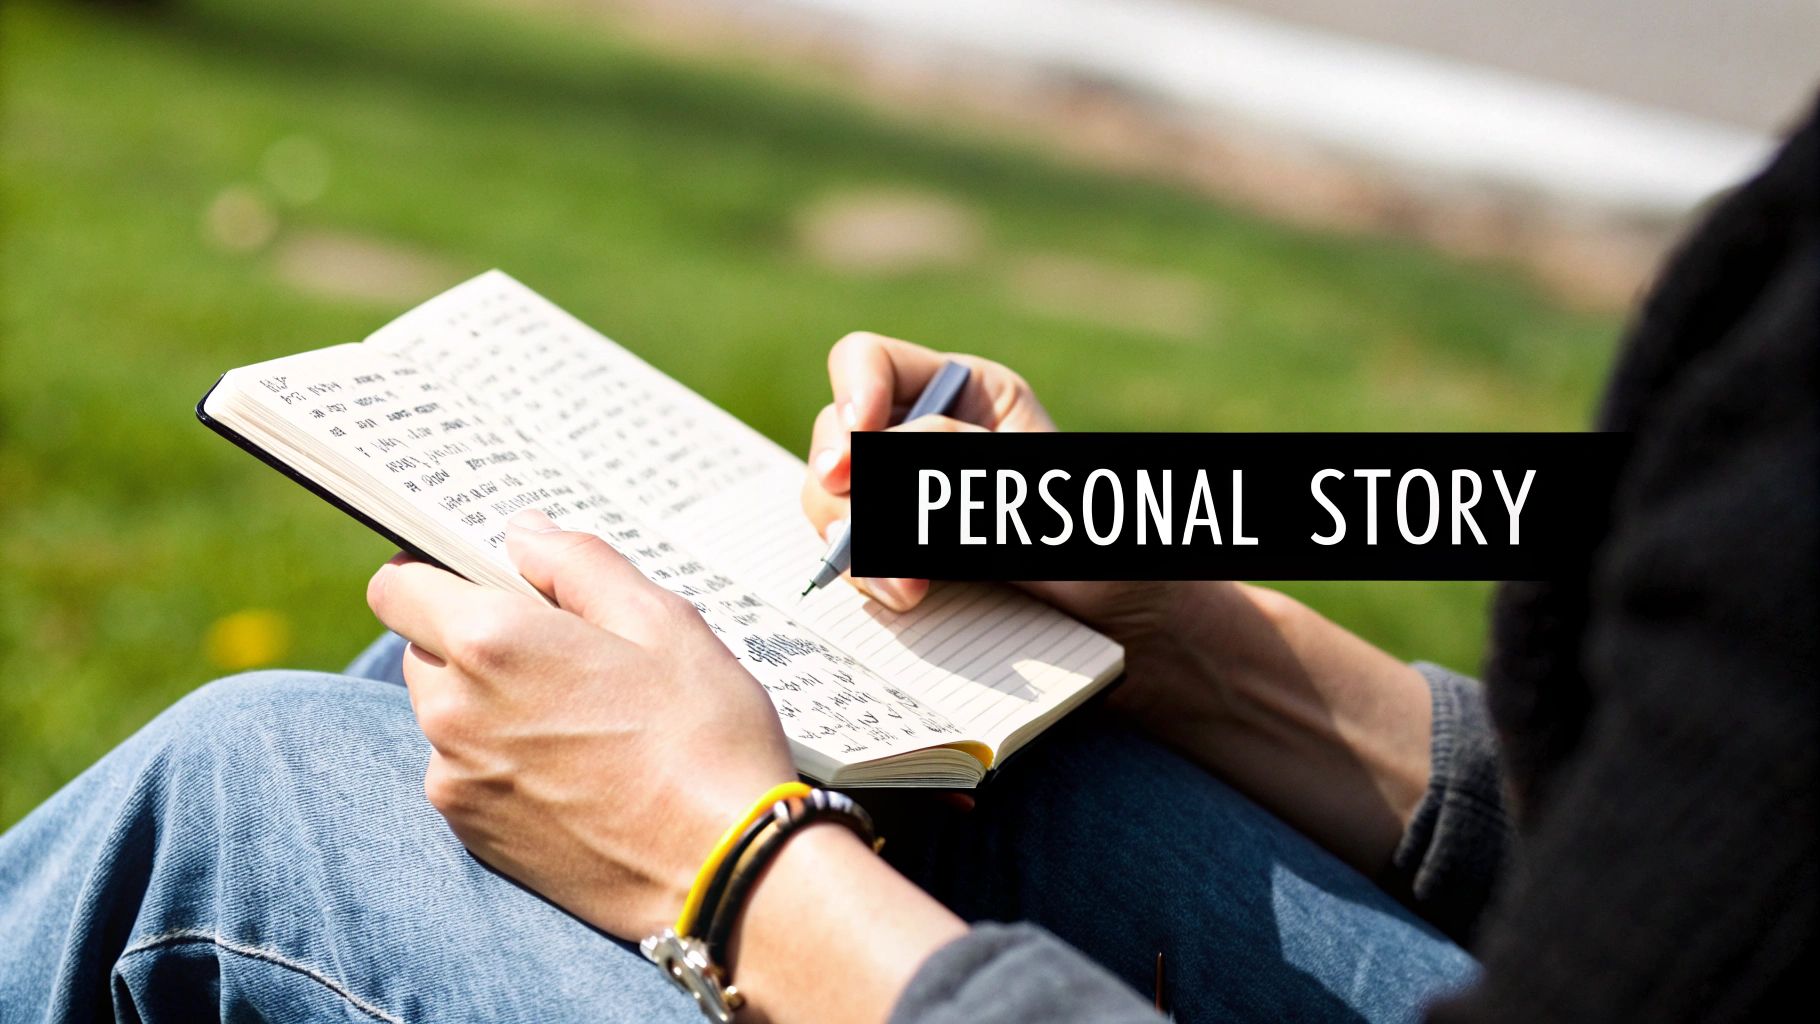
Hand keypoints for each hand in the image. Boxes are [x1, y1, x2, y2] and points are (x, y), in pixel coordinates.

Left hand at [365, 508, 794, 939]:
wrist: (723, 869)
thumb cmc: (705, 737)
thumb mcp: (662, 623)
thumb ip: (580, 564)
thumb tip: (524, 535)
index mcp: (492, 643)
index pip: (398, 587)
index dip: (436, 573)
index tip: (487, 582)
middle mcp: (453, 713)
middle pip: (424, 650)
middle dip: (476, 640)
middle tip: (567, 654)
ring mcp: (456, 782)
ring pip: (448, 715)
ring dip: (491, 704)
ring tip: (584, 720)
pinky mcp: (473, 836)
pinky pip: (468, 773)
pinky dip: (504, 761)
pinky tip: (579, 770)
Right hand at [800, 331, 1177, 644]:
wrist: (1128, 624)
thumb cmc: (1102, 542)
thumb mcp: (1038, 486)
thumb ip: (962, 459)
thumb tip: (879, 453)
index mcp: (961, 392)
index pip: (870, 362)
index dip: (852, 391)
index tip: (860, 435)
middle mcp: (920, 436)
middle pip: (835, 436)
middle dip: (844, 483)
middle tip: (858, 527)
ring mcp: (902, 499)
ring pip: (830, 501)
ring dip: (854, 541)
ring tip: (908, 587)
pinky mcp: (897, 556)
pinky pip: (849, 556)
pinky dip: (866, 576)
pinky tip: (903, 598)